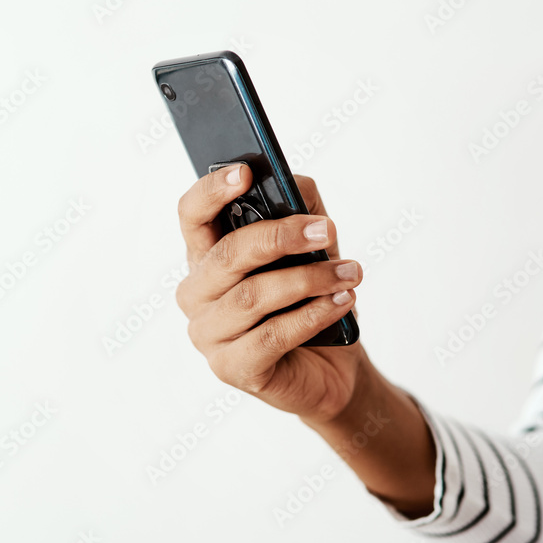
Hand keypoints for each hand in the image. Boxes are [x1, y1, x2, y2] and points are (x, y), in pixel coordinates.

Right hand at [175, 164, 364, 422]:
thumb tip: (293, 183)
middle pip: (227, 255)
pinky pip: (271, 336)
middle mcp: (197, 295)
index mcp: (206, 257)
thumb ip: (299, 209)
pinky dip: (311, 316)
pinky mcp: (231, 369)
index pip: (192, 216)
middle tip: (326, 229)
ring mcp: (208, 335)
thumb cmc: (310, 303)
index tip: (247, 172)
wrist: (330, 369)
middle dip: (280, 237)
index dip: (212, 191)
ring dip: (309, 280)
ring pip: (253, 296)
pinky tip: (341, 302)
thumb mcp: (310, 249)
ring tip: (349, 273)